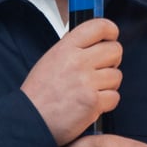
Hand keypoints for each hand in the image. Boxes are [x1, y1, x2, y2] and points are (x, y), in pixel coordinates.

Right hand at [22, 18, 121, 144]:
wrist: (30, 120)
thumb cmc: (39, 94)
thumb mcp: (51, 60)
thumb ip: (73, 48)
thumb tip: (95, 41)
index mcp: (66, 48)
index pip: (99, 26)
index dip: (111, 31)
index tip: (111, 38)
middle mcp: (77, 61)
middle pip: (115, 50)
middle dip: (112, 61)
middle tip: (100, 71)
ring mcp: (86, 82)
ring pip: (117, 75)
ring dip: (108, 85)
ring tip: (90, 91)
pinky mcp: (93, 102)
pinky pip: (114, 96)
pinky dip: (106, 103)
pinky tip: (91, 105)